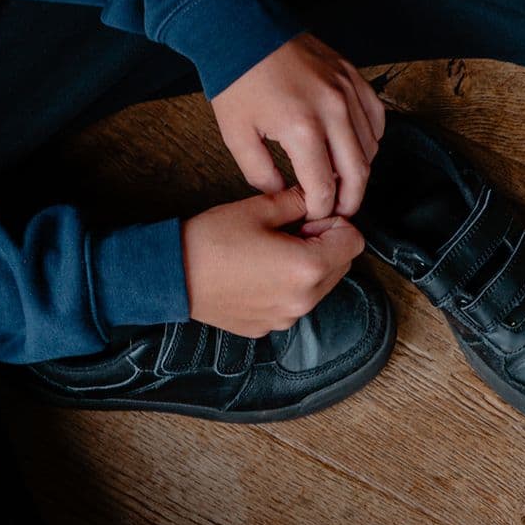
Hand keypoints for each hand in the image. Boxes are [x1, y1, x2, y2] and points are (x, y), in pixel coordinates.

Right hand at [180, 186, 365, 336]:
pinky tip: (257, 273)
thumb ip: (298, 201)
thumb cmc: (211, 241)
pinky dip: (286, 287)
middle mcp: (303, 300)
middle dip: (325, 245)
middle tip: (290, 231)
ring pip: (319, 287)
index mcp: (307, 268)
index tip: (309, 218)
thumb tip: (316, 197)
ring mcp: (285, 318)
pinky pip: (293, 304)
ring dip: (307, 267)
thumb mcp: (259, 209)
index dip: (335, 224)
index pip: (354, 242)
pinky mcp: (267, 327)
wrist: (170, 277)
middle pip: (341, 266)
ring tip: (271, 252)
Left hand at [208, 32, 386, 222]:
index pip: (324, 187)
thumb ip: (260, 173)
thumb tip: (283, 191)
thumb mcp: (236, 135)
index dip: (320, 209)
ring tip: (341, 181)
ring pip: (371, 147)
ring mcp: (347, 91)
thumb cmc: (237, 80)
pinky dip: (370, 138)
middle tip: (339, 212)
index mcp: (302, 128)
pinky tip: (353, 147)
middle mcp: (332, 110)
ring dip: (359, 170)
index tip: (314, 215)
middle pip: (358, 172)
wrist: (243, 31)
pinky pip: (376, 117)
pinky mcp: (353, 77)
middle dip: (350, 201)